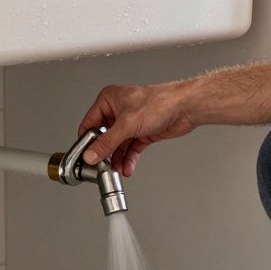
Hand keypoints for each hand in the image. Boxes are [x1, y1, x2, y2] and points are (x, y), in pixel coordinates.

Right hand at [77, 81, 198, 175]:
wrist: (185, 108)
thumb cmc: (159, 103)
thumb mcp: (126, 125)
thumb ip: (107, 143)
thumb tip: (91, 154)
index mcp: (109, 100)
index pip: (90, 123)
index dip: (87, 140)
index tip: (85, 156)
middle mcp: (118, 110)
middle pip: (104, 136)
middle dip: (105, 153)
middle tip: (102, 166)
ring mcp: (131, 122)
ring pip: (118, 145)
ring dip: (118, 159)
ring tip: (117, 169)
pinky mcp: (142, 132)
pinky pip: (131, 148)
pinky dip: (129, 158)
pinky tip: (127, 167)